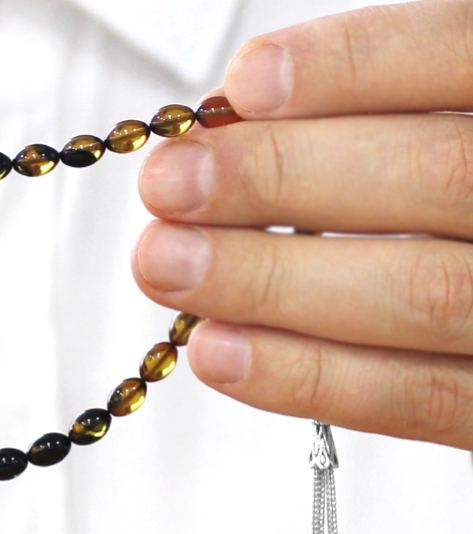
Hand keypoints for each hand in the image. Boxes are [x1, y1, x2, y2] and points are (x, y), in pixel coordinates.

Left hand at [133, 0, 472, 449]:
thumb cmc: (452, 198)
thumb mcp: (438, 128)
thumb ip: (372, 118)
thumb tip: (240, 119)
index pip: (463, 58)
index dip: (354, 68)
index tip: (245, 85)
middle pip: (436, 178)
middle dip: (282, 180)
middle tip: (171, 186)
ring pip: (419, 294)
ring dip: (269, 281)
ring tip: (166, 265)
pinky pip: (413, 400)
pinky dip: (306, 377)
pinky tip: (217, 352)